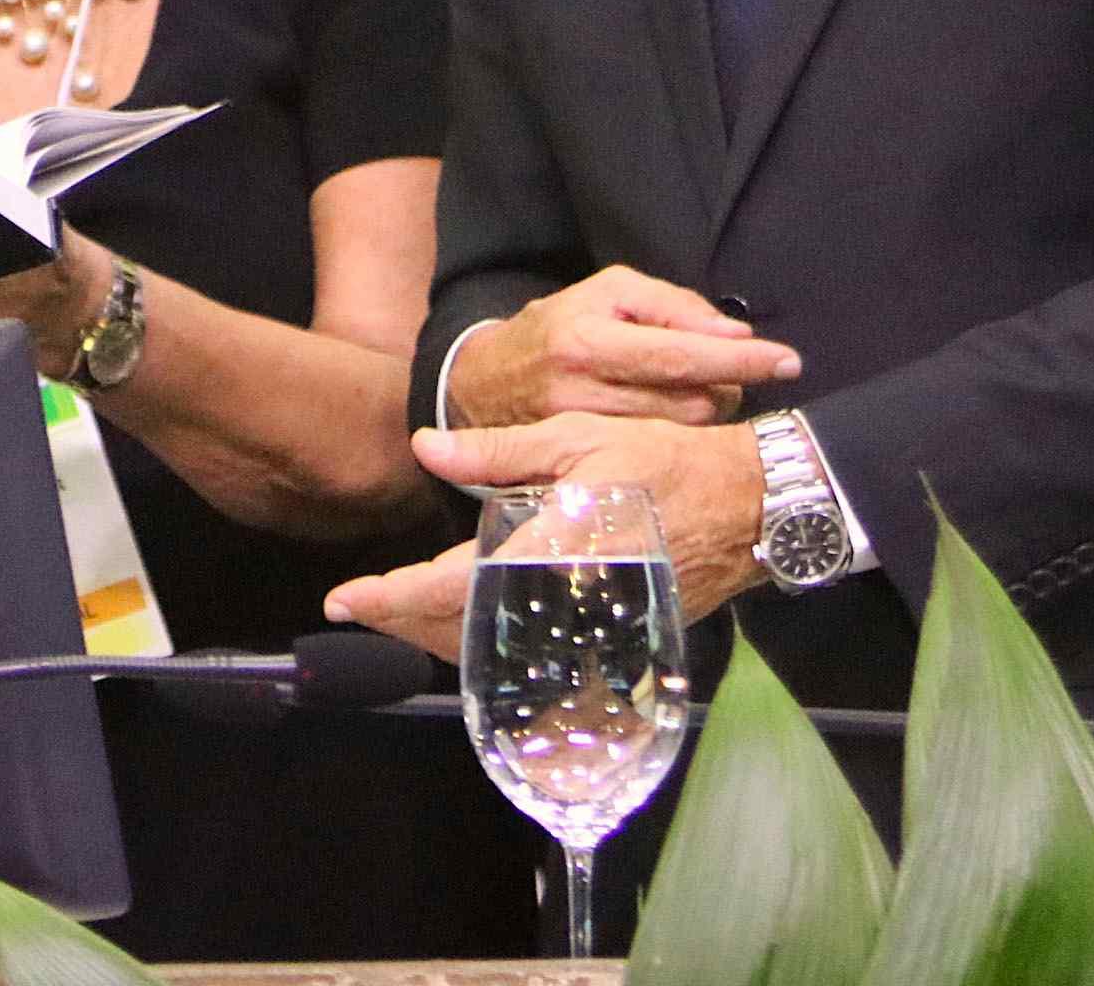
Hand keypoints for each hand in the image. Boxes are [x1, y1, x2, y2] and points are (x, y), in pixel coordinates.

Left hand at [323, 415, 768, 654]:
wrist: (749, 507)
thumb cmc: (663, 463)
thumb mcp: (576, 439)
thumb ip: (496, 453)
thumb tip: (425, 448)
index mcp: (549, 550)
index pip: (453, 586)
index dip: (392, 597)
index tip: (344, 600)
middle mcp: (563, 602)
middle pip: (463, 634)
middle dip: (404, 622)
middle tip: (361, 605)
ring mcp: (588, 630)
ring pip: (495, 652)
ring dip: (441, 636)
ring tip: (400, 612)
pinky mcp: (610, 641)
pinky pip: (532, 655)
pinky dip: (490, 643)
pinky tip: (472, 622)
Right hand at [446, 266, 799, 428]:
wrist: (481, 384)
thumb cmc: (559, 328)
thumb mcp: (607, 293)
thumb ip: (672, 307)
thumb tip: (734, 334)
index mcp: (590, 340)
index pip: (682, 355)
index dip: (741, 360)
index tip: (790, 361)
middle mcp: (583, 392)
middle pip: (691, 402)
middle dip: (726, 388)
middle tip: (726, 375)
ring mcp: (580, 438)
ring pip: (679, 434)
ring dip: (705, 414)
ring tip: (693, 393)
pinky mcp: (582, 467)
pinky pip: (655, 456)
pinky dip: (678, 439)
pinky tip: (671, 422)